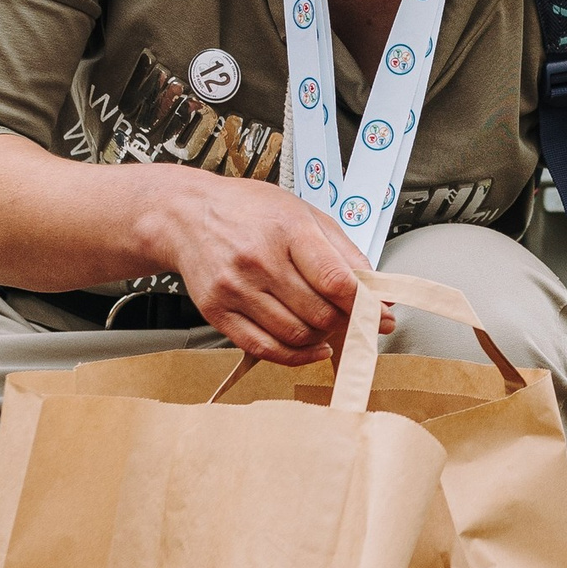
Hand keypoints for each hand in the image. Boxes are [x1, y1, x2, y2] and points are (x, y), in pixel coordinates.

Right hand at [137, 172, 372, 363]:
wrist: (186, 215)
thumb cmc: (250, 211)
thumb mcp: (304, 214)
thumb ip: (345, 253)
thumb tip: (380, 293)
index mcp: (288, 229)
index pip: (336, 280)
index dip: (366, 305)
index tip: (381, 317)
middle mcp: (259, 260)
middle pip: (319, 312)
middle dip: (346, 323)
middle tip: (353, 321)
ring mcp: (235, 288)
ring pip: (296, 334)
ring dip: (322, 338)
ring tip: (328, 327)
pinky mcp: (216, 311)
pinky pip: (265, 348)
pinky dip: (296, 356)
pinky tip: (311, 347)